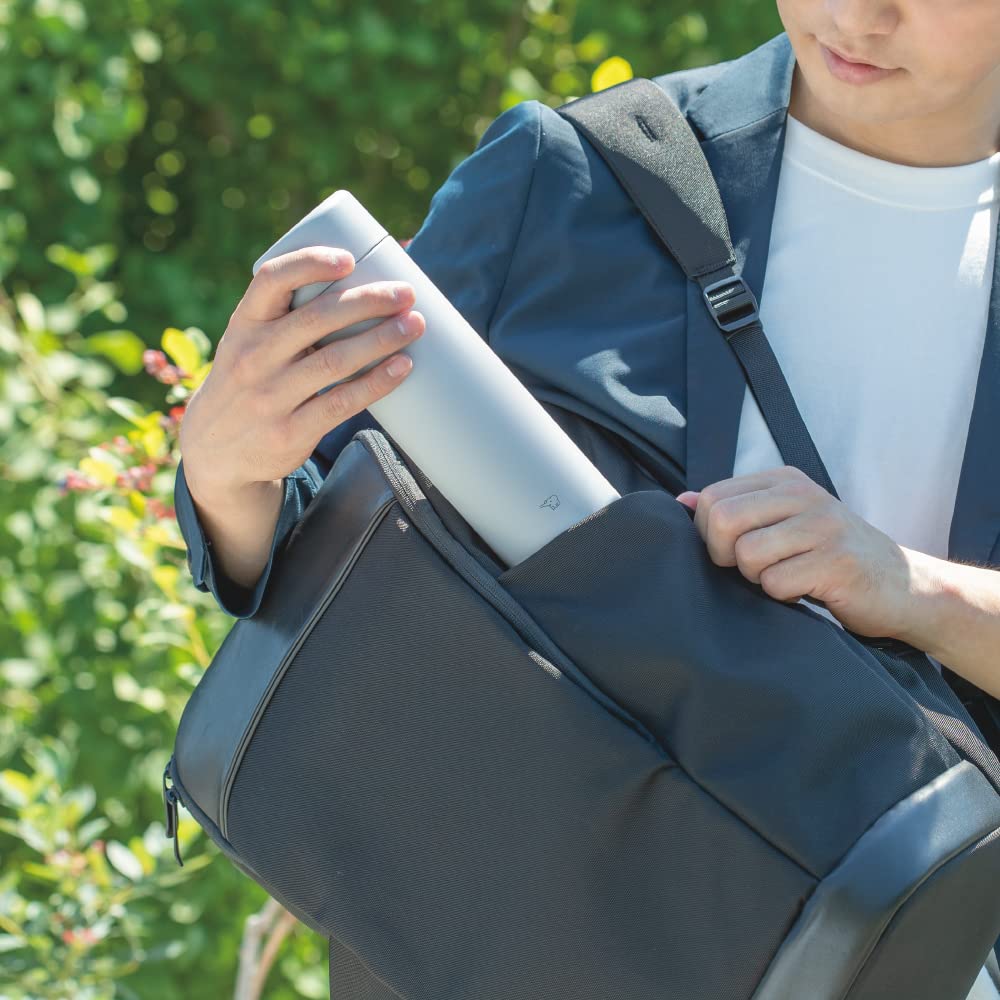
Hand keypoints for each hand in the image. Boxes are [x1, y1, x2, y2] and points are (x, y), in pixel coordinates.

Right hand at [179, 245, 424, 504]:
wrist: (217, 453)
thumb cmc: (250, 384)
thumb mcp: (248, 345)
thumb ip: (288, 319)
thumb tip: (360, 286)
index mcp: (244, 324)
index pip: (272, 280)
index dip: (310, 263)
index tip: (349, 258)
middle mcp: (253, 357)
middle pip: (317, 318)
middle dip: (368, 300)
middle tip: (406, 293)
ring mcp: (271, 396)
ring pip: (335, 360)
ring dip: (381, 339)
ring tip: (414, 325)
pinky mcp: (290, 431)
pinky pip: (341, 403)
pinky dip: (376, 383)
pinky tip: (402, 367)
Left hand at [675, 465, 919, 638]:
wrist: (905, 587)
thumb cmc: (831, 557)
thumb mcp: (785, 523)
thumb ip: (736, 510)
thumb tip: (681, 501)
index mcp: (785, 481)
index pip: (711, 498)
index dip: (708, 534)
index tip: (732, 551)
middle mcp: (804, 494)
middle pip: (721, 521)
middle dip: (725, 557)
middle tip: (753, 570)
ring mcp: (823, 526)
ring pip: (746, 555)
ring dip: (757, 579)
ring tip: (786, 577)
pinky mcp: (837, 562)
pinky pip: (776, 584)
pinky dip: (783, 597)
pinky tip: (807, 590)